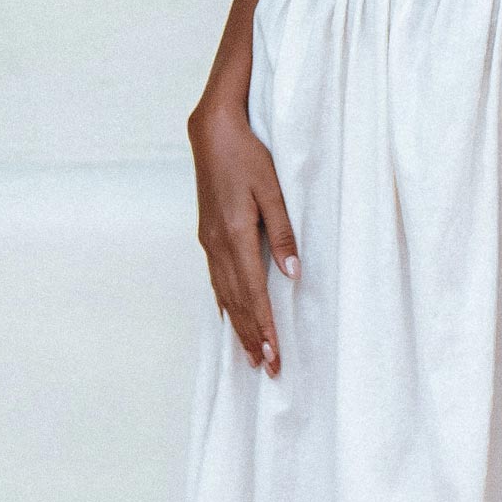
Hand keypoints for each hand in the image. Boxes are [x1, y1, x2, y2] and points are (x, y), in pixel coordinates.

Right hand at [188, 95, 297, 372]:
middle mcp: (217, 245)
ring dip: (238, 326)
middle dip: (252, 336)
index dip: (264, 326)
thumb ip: (284, 232)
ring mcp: (209, 242)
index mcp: (236, 235)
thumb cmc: (248, 156)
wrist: (213, 133)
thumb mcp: (272, 190)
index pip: (254, 292)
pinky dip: (225, 304)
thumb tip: (294, 273)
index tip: (273, 355)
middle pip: (236, 302)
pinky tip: (230, 318)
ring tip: (250, 355)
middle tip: (266, 368)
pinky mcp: (208, 236)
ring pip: (224, 295)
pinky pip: (216, 280)